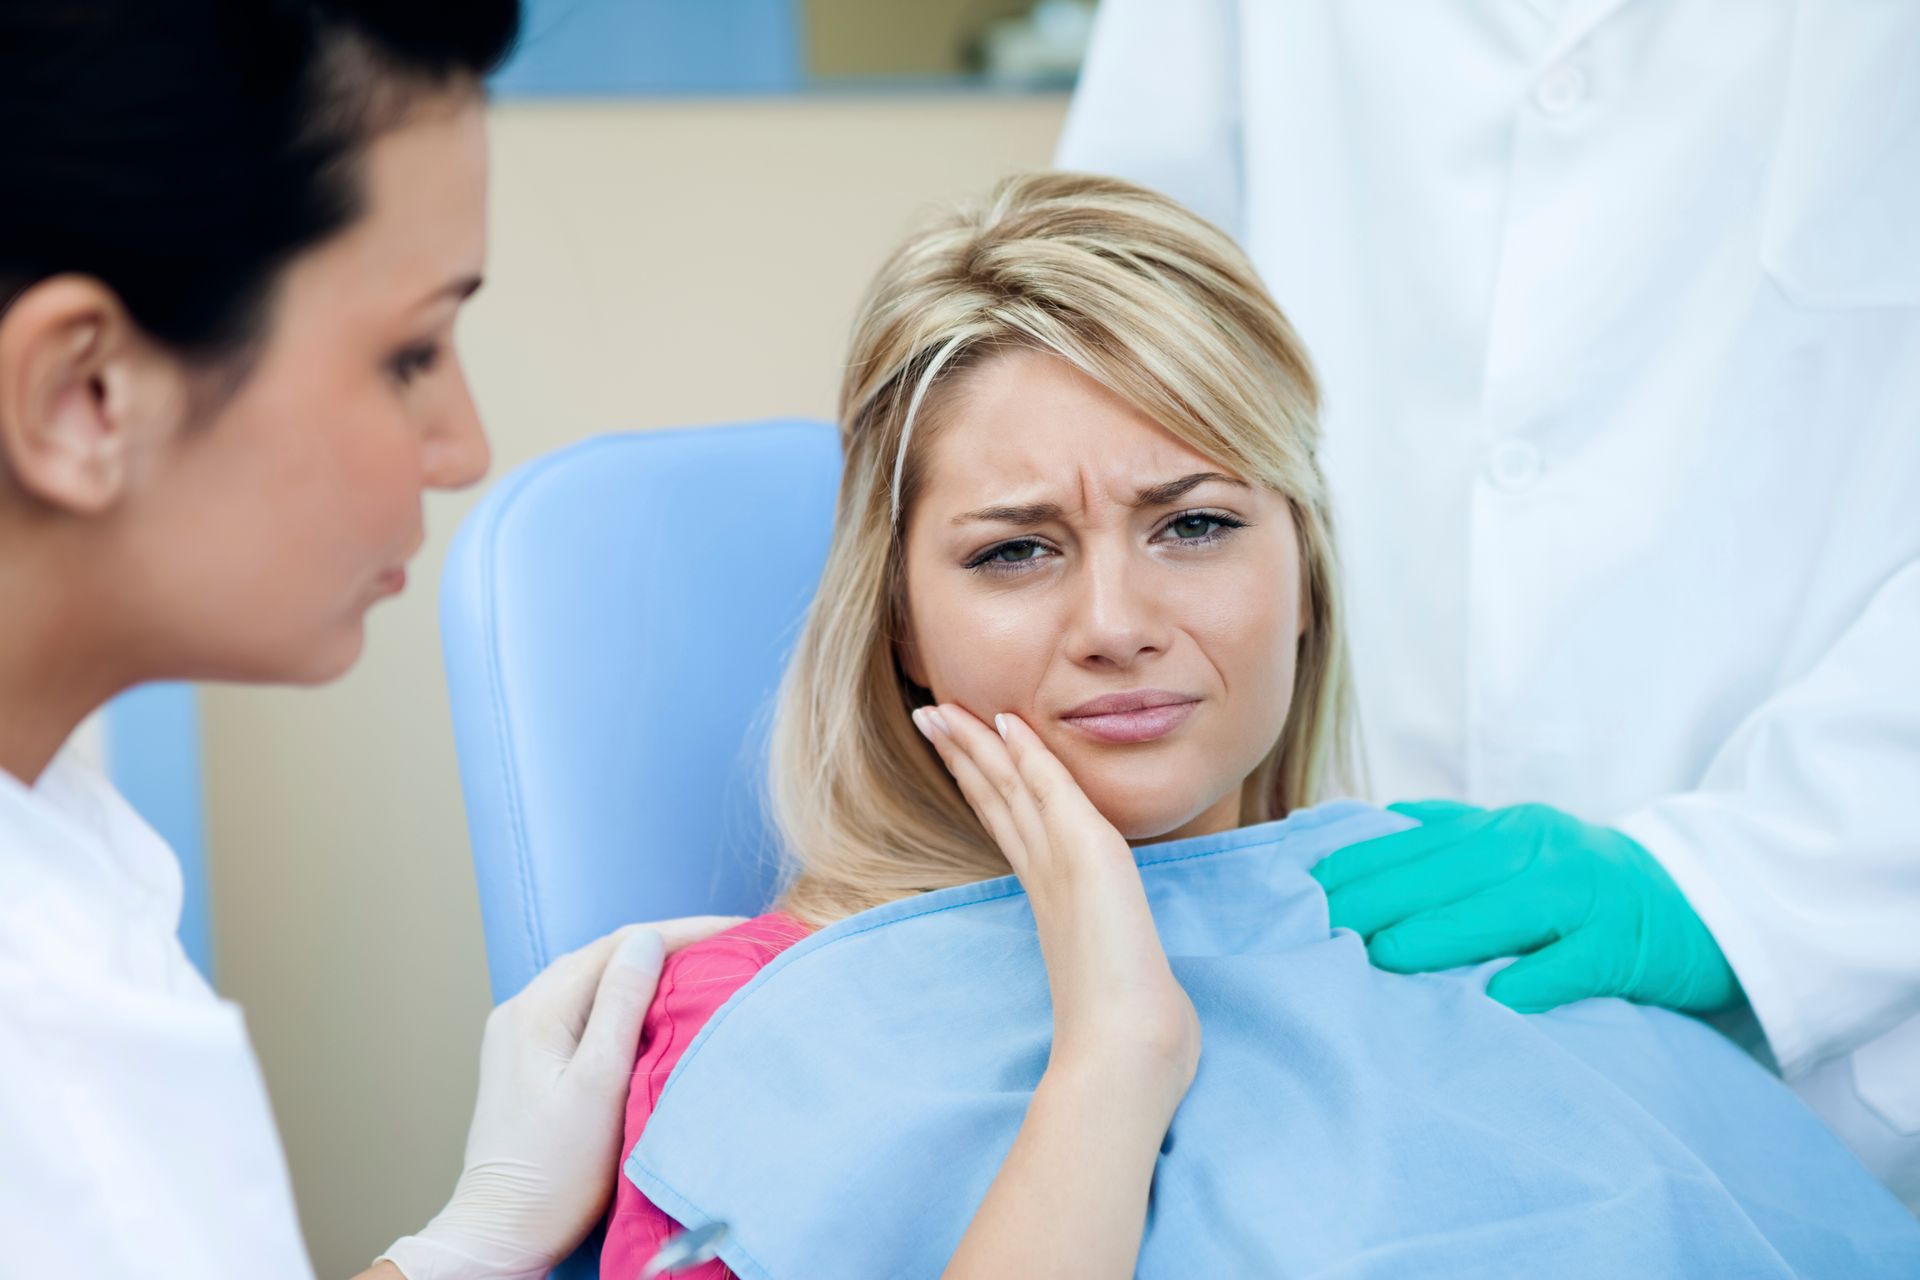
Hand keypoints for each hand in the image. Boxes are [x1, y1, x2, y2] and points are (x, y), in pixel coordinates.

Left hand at [377, 915, 742, 1279]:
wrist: (504, 1230)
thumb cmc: (556, 1172)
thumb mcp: (600, 1085)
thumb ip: (622, 1007)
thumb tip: (649, 940)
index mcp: (539, 1009)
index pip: (620, 945)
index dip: (682, 932)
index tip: (736, 930)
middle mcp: (523, 1008)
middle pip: (604, 955)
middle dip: (667, 943)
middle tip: (727, 946)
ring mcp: (520, 1031)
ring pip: (593, 978)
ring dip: (644, 968)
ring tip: (698, 967)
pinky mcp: (526, 1056)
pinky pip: (581, 1004)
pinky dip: (621, 995)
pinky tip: (650, 1006)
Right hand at [911, 703, 1198, 1100]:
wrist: (1125, 1053)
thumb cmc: (1127, 1031)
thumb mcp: (1118, 980)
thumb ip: (1113, 964)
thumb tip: (1128, 980)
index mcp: (1049, 899)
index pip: (1009, 826)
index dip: (982, 786)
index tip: (960, 753)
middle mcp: (1046, 876)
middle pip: (995, 800)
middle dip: (963, 756)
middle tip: (929, 716)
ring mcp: (1061, 864)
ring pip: (1009, 788)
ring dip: (976, 744)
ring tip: (941, 709)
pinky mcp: (1086, 854)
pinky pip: (1049, 789)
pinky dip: (1026, 754)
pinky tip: (1005, 722)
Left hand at [1310, 801, 1739, 1014]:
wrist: (1702, 902)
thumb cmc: (1586, 883)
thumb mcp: (1520, 844)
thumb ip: (1451, 836)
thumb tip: (1372, 826)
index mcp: (1504, 828)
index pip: (1416, 845)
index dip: (1359, 867)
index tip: (1301, 893)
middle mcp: (1538, 849)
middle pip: (1448, 872)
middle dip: (1380, 898)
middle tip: (1320, 928)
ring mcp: (1583, 894)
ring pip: (1504, 909)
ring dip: (1443, 933)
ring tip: (1385, 956)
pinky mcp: (1623, 943)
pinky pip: (1575, 961)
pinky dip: (1537, 978)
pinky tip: (1496, 998)